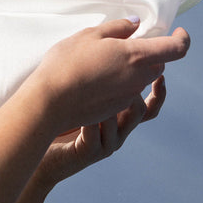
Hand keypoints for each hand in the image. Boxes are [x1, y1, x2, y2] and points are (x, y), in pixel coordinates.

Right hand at [29, 17, 187, 131]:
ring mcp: (129, 95)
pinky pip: (127, 91)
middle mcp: (139, 77)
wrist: (50, 102)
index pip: (176, 49)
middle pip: (158, 64)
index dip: (183, 38)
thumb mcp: (89, 35)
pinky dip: (119, 82)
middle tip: (124, 43)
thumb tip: (135, 24)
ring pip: (142, 77)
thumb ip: (117, 28)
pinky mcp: (117, 108)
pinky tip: (95, 78)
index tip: (178, 31)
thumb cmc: (67, 63)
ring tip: (103, 60)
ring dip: (133, 67)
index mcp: (136, 56)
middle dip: (149, 53)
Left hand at [34, 75, 166, 189]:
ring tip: (94, 90)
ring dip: (107, 105)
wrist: (41, 152)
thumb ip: (100, 81)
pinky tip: (77, 111)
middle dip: (133, 91)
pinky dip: (88, 121)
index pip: (149, 107)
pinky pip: (94, 135)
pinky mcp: (88, 153)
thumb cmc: (60, 120)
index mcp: (119, 117)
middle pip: (139, 112)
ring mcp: (104, 143)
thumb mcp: (84, 97)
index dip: (159, 91)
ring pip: (117, 122)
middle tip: (123, 75)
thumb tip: (111, 49)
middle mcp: (117, 131)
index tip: (160, 72)